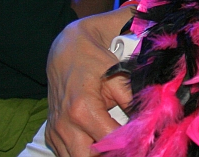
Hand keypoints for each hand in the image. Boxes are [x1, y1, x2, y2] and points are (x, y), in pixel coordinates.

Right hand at [45, 9, 133, 156]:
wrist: (66, 51)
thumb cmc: (94, 61)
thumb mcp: (118, 77)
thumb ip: (132, 101)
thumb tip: (147, 120)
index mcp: (82, 110)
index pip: (109, 140)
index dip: (127, 143)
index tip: (140, 141)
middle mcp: (65, 124)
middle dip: (108, 154)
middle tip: (126, 145)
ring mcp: (55, 131)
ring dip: (94, 155)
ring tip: (112, 145)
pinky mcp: (51, 133)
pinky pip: (65, 154)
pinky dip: (81, 152)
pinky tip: (96, 143)